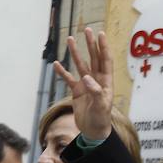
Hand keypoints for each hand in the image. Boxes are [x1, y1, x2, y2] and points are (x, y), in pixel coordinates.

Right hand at [52, 27, 115, 141]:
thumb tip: (86, 78)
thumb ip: (95, 92)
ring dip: (76, 53)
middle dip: (90, 44)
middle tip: (87, 30)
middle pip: (94, 58)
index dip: (103, 47)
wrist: (93, 132)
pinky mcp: (77, 92)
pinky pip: (68, 79)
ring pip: (81, 65)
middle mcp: (96, 80)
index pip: (105, 60)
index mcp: (106, 82)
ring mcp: (86, 85)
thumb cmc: (101, 120)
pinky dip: (62, 72)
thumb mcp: (101, 107)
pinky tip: (56, 64)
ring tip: (70, 39)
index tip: (100, 34)